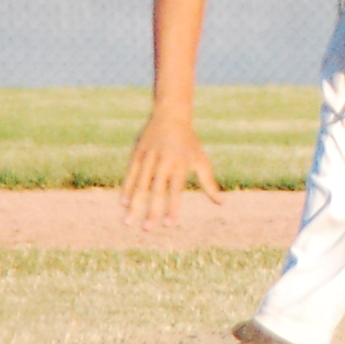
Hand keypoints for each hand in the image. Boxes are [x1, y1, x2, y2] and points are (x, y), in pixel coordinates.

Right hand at [121, 108, 223, 229]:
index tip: (168, 225)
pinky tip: (123, 204)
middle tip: (147, 230)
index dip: (172, 207)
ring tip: (128, 222)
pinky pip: (131, 173)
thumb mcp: (201, 160)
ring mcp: (149, 157)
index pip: (176, 190)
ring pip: (140, 184)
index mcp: (180, 164)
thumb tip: (221, 203)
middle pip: (157, 190)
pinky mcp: (138, 153)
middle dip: (151, 210)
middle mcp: (164, 161)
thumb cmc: (189, 142)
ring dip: (134, 204)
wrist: (171, 114)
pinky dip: (126, 188)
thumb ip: (209, 183)